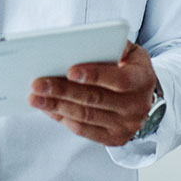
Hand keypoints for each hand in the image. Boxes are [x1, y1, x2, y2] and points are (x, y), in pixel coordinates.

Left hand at [28, 42, 157, 146]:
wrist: (146, 96)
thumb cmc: (130, 66)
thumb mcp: (131, 51)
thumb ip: (113, 44)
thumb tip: (88, 41)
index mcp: (142, 80)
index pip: (118, 80)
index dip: (94, 75)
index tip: (69, 70)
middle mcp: (136, 106)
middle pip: (94, 99)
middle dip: (63, 91)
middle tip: (37, 83)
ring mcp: (126, 126)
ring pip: (85, 116)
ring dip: (56, 106)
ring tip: (34, 97)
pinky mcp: (114, 139)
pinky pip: (84, 130)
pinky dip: (62, 118)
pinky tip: (47, 108)